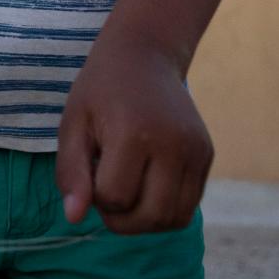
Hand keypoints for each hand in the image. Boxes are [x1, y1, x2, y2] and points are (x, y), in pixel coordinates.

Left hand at [55, 32, 213, 234]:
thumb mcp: (73, 124)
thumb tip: (74, 218)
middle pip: (150, 216)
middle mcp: (173, 145)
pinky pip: (188, 206)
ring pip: (174, 219)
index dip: (95, 195)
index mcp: (134, 133)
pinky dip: (164, 210)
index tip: (91, 171)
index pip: (114, 197)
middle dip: (120, 220)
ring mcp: (196, 151)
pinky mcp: (207, 155)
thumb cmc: (101, 90)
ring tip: (126, 194)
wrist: (145, 56)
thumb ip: (71, 172)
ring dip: (144, 222)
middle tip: (105, 195)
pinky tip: (146, 188)